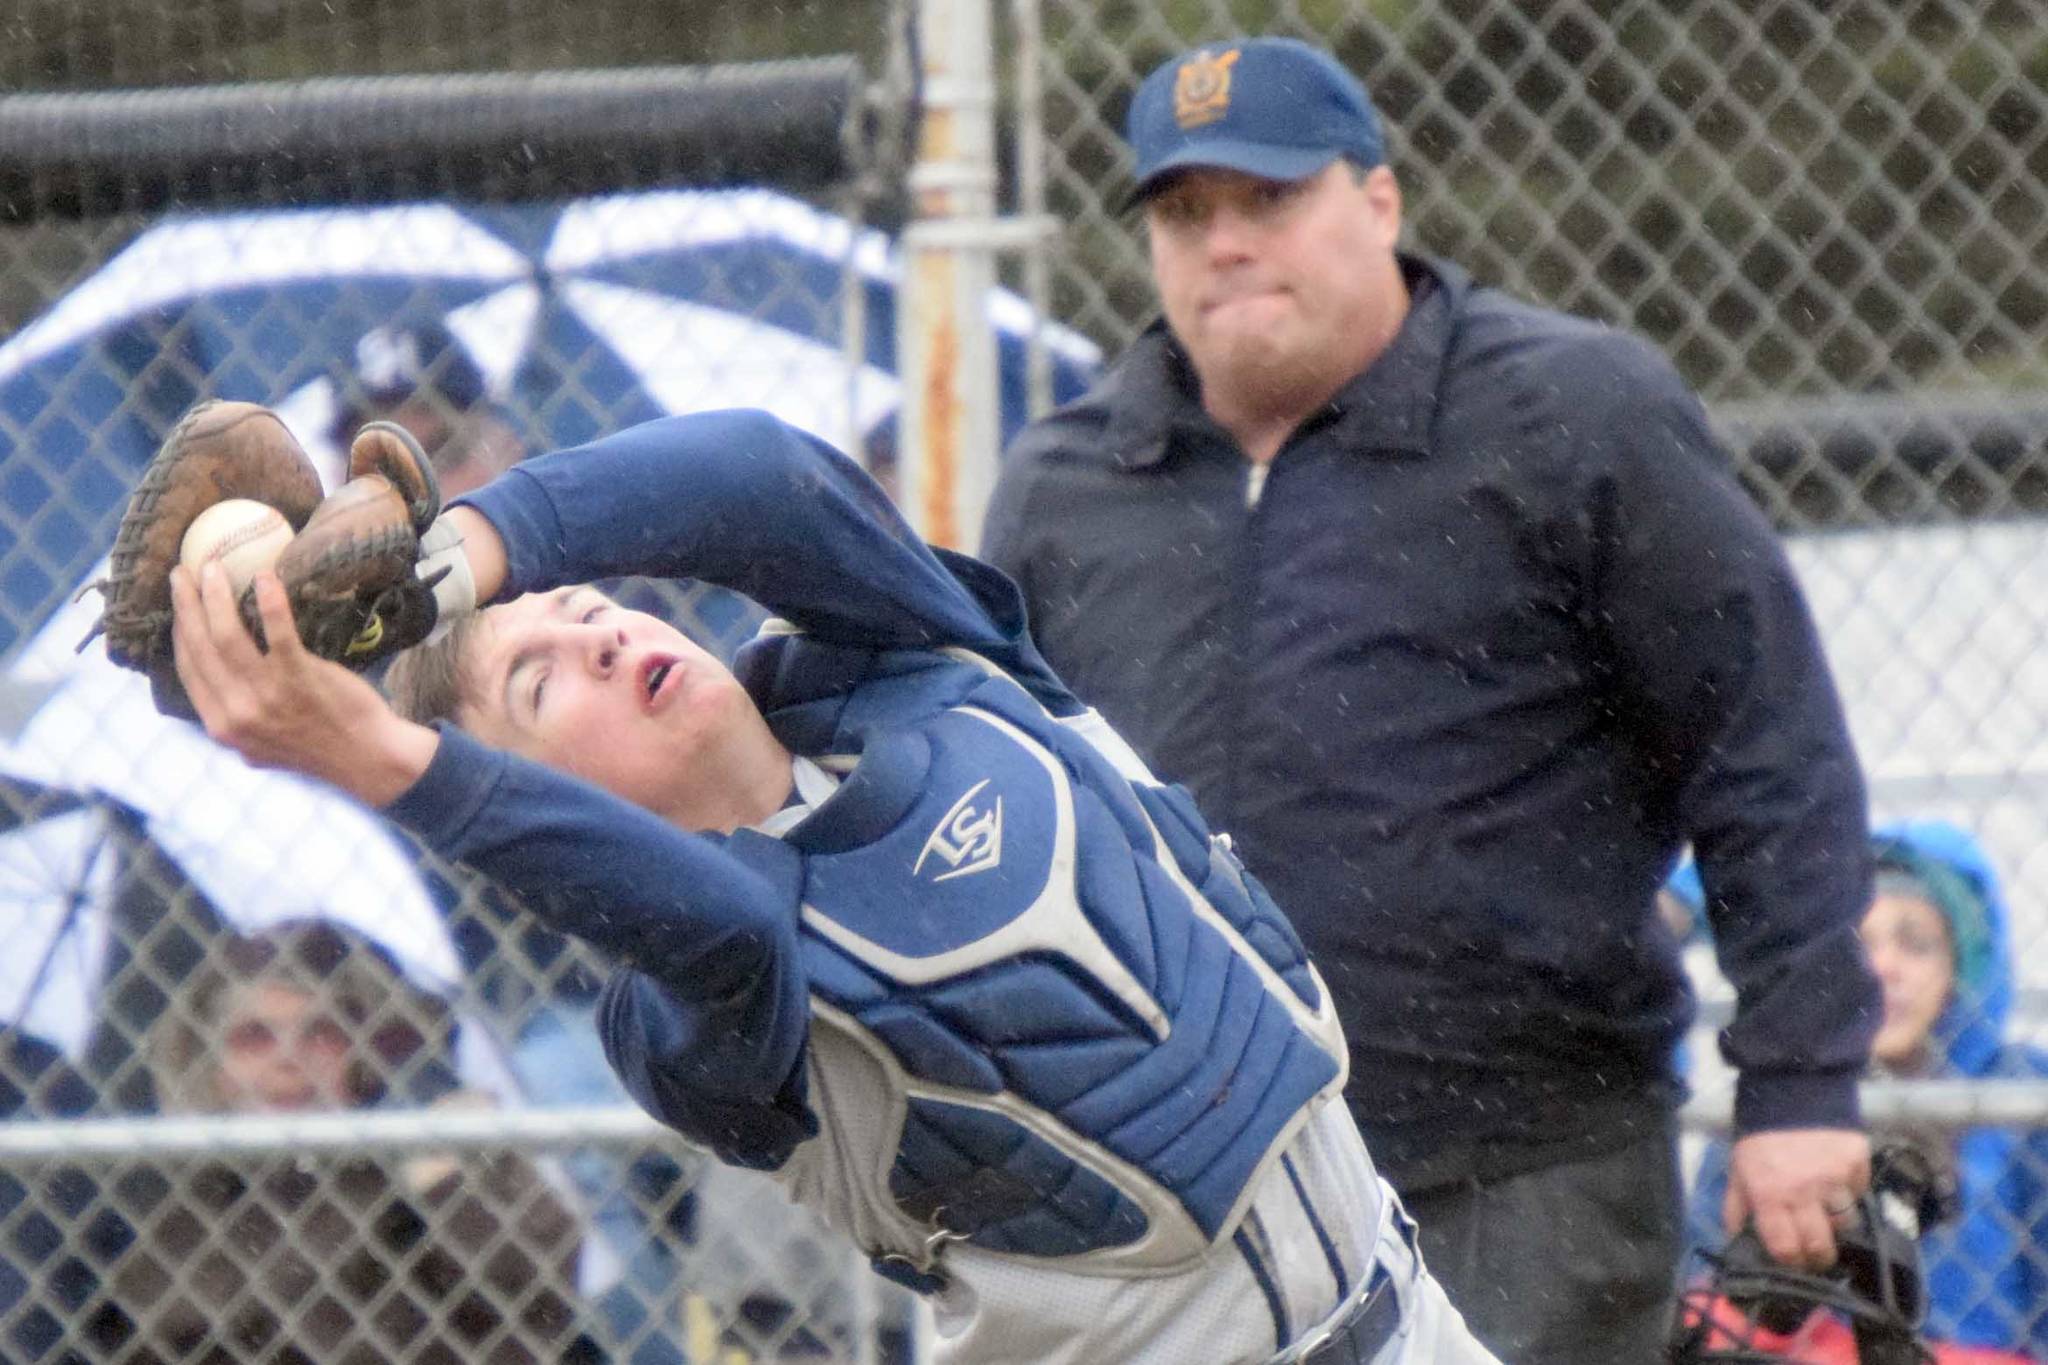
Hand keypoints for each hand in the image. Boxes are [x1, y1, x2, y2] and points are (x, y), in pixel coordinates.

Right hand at [171, 561, 438, 803]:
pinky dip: (269, 601)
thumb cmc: (316, 745)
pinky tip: (265, 577)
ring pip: (227, 635)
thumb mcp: (258, 746)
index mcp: (221, 725)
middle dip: (185, 604)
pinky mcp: (301, 677)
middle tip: (182, 572)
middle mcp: (237, 711)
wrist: (365, 758)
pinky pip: (278, 631)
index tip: (180, 604)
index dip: (179, 631)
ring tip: (213, 567)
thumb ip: (233, 720)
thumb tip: (216, 686)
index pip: (187, 668)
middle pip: (200, 645)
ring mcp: (268, 694)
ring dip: (215, 596)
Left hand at [1724, 1127, 1870, 1269]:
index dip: (1791, 1262)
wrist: (1791, 1086)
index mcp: (1770, 1195)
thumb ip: (1737, 1207)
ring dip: (1836, 1222)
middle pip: (1821, 1245)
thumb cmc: (1759, 1134)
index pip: (1786, 1249)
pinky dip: (1850, 1191)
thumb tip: (1737, 1240)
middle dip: (1819, 1256)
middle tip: (1816, 1253)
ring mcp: (1835, 1179)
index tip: (1794, 1262)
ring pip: (1846, 1222)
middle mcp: (1805, 1192)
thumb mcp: (1738, 1168)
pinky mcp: (1858, 1164)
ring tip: (1826, 1212)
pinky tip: (1837, 1179)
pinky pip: (1859, 1192)